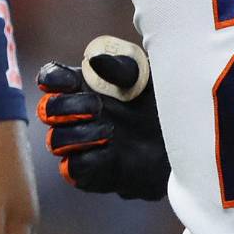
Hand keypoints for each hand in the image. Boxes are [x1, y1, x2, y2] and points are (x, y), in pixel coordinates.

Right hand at [36, 38, 169, 200]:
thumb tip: (94, 60)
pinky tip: (110, 151)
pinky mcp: (90, 172)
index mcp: (85, 87)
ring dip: (79, 134)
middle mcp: (77, 116)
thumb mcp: (148, 79)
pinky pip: (73, 168)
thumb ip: (122, 68)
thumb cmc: (162, 103)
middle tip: (96, 106)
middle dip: (66, 107)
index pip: (52, 79)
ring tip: (110, 131)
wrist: (186, 140)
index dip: (52, 79)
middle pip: (47, 109)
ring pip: (56, 141)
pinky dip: (88, 158)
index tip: (71, 81)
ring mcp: (81, 145)